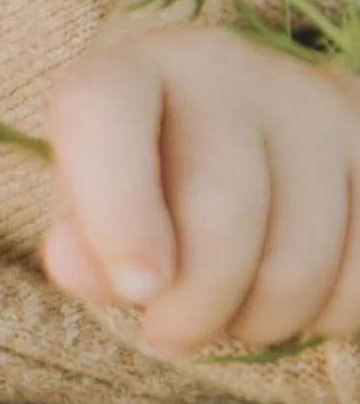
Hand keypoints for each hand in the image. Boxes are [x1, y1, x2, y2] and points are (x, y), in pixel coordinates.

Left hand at [42, 28, 359, 352]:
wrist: (256, 144)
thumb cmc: (151, 187)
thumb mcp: (94, 209)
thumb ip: (79, 244)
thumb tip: (79, 270)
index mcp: (132, 72)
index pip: (104, 112)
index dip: (118, 215)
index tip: (138, 291)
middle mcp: (226, 69)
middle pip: (220, 210)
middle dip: (194, 307)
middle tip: (173, 333)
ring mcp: (315, 103)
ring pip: (297, 261)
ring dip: (260, 321)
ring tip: (234, 309)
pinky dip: (325, 316)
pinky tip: (295, 298)